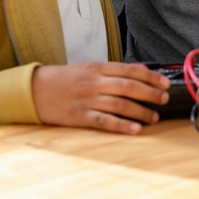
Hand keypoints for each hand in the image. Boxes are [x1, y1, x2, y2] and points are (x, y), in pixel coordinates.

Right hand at [32, 62, 170, 133]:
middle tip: (164, 99)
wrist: (34, 89)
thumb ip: (112, 71)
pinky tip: (135, 129)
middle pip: (128, 86)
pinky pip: (104, 121)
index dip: (150, 77)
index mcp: (98, 68)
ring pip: (119, 104)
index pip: (130, 70)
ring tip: (153, 117)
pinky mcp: (79, 116)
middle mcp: (94, 82)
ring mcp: (87, 100)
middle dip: (150, 93)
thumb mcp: (88, 68)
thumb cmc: (65, 79)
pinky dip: (121, 125)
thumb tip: (138, 72)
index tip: (164, 83)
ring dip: (140, 111)